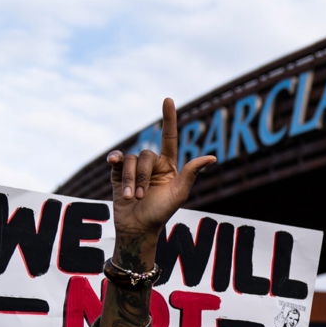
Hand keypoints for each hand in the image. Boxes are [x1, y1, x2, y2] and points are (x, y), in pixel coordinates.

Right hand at [106, 98, 216, 240]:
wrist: (137, 227)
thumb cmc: (161, 213)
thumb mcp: (179, 194)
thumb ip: (192, 173)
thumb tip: (212, 158)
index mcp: (169, 166)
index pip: (169, 137)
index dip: (169, 119)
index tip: (168, 99)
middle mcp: (152, 164)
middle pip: (146, 155)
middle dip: (143, 176)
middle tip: (143, 196)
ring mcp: (134, 168)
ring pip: (131, 160)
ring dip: (131, 180)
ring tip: (132, 198)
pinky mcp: (118, 174)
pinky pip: (117, 160)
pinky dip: (115, 160)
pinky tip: (113, 162)